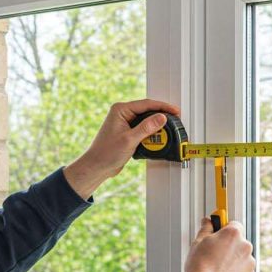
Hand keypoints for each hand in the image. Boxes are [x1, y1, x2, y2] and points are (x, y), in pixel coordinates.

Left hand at [63, 99, 179, 198]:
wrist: (97, 167)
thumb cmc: (106, 153)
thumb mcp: (130, 139)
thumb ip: (147, 128)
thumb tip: (161, 117)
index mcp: (120, 110)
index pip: (146, 104)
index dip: (163, 107)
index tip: (175, 111)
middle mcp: (122, 114)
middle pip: (147, 110)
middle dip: (161, 116)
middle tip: (175, 120)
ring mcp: (125, 123)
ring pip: (146, 120)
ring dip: (156, 126)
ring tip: (168, 131)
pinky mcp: (128, 132)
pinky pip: (143, 129)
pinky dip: (151, 133)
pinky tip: (158, 138)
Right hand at [181, 219, 255, 271]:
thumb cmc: (199, 266)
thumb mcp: (198, 242)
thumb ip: (206, 228)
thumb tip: (208, 221)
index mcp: (233, 234)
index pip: (234, 224)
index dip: (225, 230)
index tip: (219, 234)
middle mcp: (245, 246)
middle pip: (239, 242)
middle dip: (229, 247)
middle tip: (215, 255)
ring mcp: (250, 263)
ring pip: (242, 258)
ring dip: (234, 261)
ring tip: (218, 270)